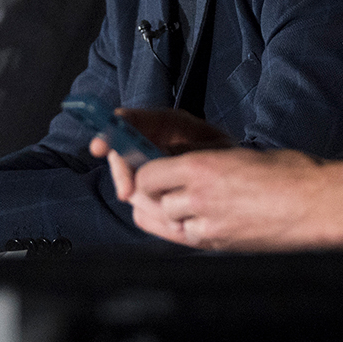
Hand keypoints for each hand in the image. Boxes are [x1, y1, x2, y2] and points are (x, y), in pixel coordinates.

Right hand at [86, 107, 235, 202]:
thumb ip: (189, 150)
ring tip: (168, 208)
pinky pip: (141, 204)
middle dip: (122, 175)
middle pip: (120, 155)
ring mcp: (150, 169)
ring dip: (141, 198)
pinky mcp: (152, 193)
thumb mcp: (217, 148)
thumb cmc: (231, 158)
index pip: (129, 121)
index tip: (100, 147)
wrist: (242, 182)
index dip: (111, 130)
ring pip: (129, 183)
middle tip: (127, 192)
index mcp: (166, 124)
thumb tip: (161, 157)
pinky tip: (172, 220)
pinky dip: (152, 214)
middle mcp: (152, 144)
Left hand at [122, 149, 342, 250]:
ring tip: (189, 205)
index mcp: (201, 168)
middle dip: (152, 197)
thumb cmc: (290, 174)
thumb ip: (203, 164)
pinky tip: (202, 222)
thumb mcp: (239, 155)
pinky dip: (187, 231)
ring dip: (170, 216)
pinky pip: (186, 240)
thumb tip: (180, 169)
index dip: (146, 175)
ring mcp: (207, 227)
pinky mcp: (220, 246)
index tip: (153, 173)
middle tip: (163, 190)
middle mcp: (197, 199)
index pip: (146, 176)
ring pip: (165, 224)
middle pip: (148, 203)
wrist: (319, 204)